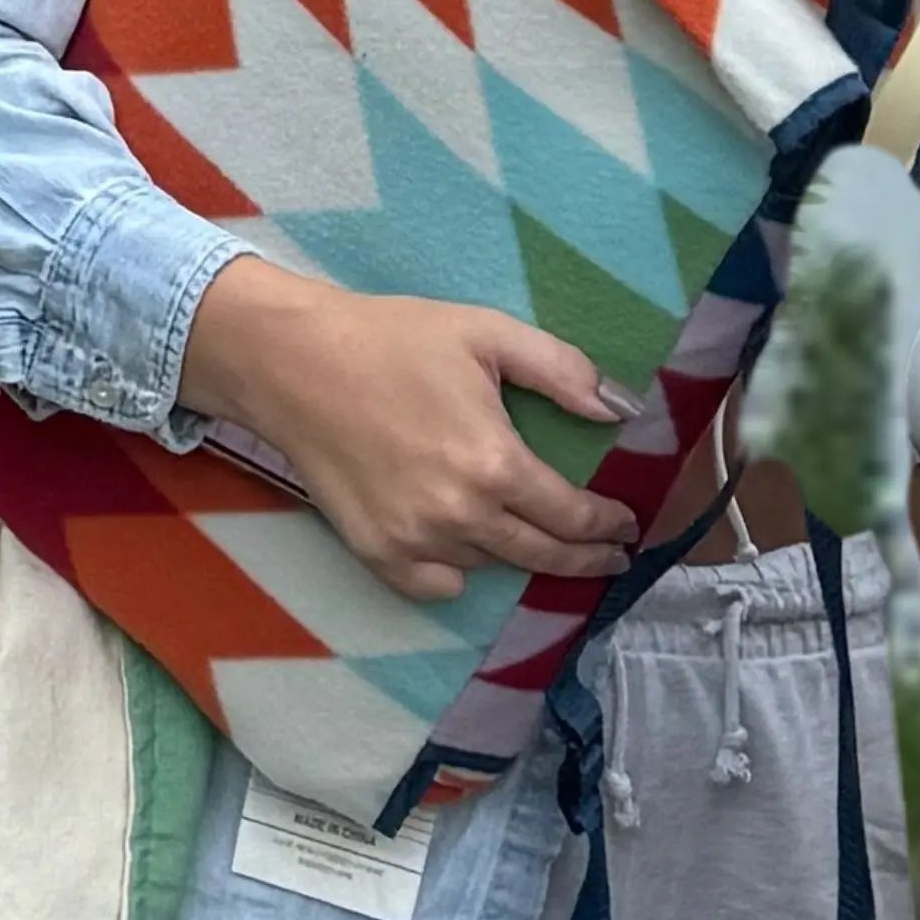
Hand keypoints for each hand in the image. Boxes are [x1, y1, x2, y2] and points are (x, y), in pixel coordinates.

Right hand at [176, 258, 641, 602]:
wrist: (293, 361)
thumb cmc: (392, 339)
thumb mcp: (486, 333)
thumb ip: (563, 370)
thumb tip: (621, 410)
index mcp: (496, 465)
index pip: (573, 517)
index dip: (608, 524)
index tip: (626, 525)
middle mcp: (461, 516)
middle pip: (543, 557)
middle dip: (586, 559)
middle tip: (610, 558)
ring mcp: (415, 542)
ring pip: (492, 566)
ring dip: (521, 556)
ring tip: (535, 540)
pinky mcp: (376, 553)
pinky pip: (436, 586)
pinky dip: (458, 573)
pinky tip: (465, 550)